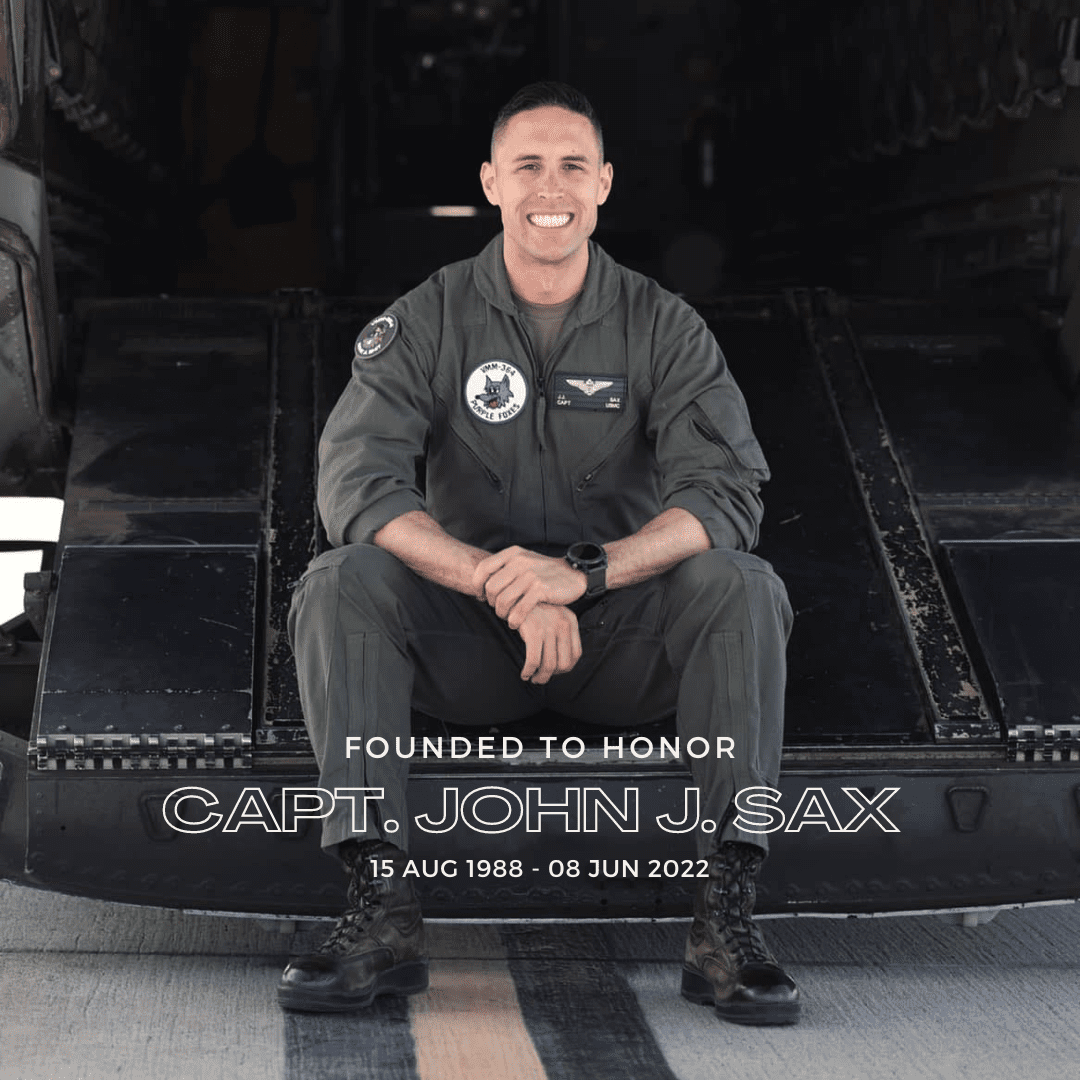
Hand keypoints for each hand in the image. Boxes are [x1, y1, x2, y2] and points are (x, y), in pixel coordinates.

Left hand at [472, 545, 586, 629]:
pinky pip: (518, 610)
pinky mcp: (540, 589)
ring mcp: (530, 575)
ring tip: (508, 617)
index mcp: (513, 554)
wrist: (574, 575)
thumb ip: (504, 569)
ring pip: (503, 601)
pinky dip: (514, 620)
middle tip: (499, 609)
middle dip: (492, 603)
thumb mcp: (524, 562)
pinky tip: (516, 623)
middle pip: (491, 588)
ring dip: (502, 614)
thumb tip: (481, 586)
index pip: (483, 568)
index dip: (477, 585)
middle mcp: (520, 562)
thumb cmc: (544, 573)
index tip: (481, 596)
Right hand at [517, 603, 581, 683]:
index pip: (576, 654)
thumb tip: (560, 662)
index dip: (565, 667)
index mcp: (570, 621)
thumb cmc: (532, 608)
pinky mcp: (533, 631)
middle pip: (564, 663)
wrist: (515, 593)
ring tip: (533, 678)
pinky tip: (525, 673)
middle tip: (541, 678)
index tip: (554, 671)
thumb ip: (560, 633)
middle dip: (552, 675)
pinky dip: (529, 671)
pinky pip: (533, 660)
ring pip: (549, 665)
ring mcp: (548, 628)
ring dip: (540, 677)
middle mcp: (563, 624)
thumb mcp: (552, 616)